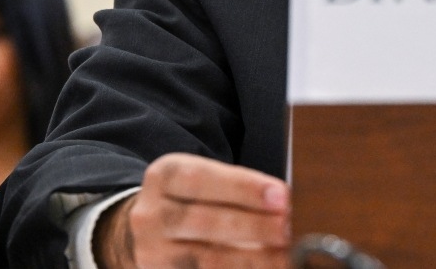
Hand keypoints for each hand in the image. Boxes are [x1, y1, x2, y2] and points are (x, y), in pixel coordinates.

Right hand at [96, 153, 290, 268]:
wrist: (148, 232)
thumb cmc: (193, 201)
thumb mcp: (205, 182)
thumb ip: (239, 190)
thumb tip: (284, 205)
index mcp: (164, 176)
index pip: (201, 179)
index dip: (243, 188)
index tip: (282, 197)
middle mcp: (150, 215)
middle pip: (202, 221)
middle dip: (251, 226)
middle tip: (286, 229)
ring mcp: (151, 252)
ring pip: (202, 258)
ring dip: (248, 259)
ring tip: (281, 257)